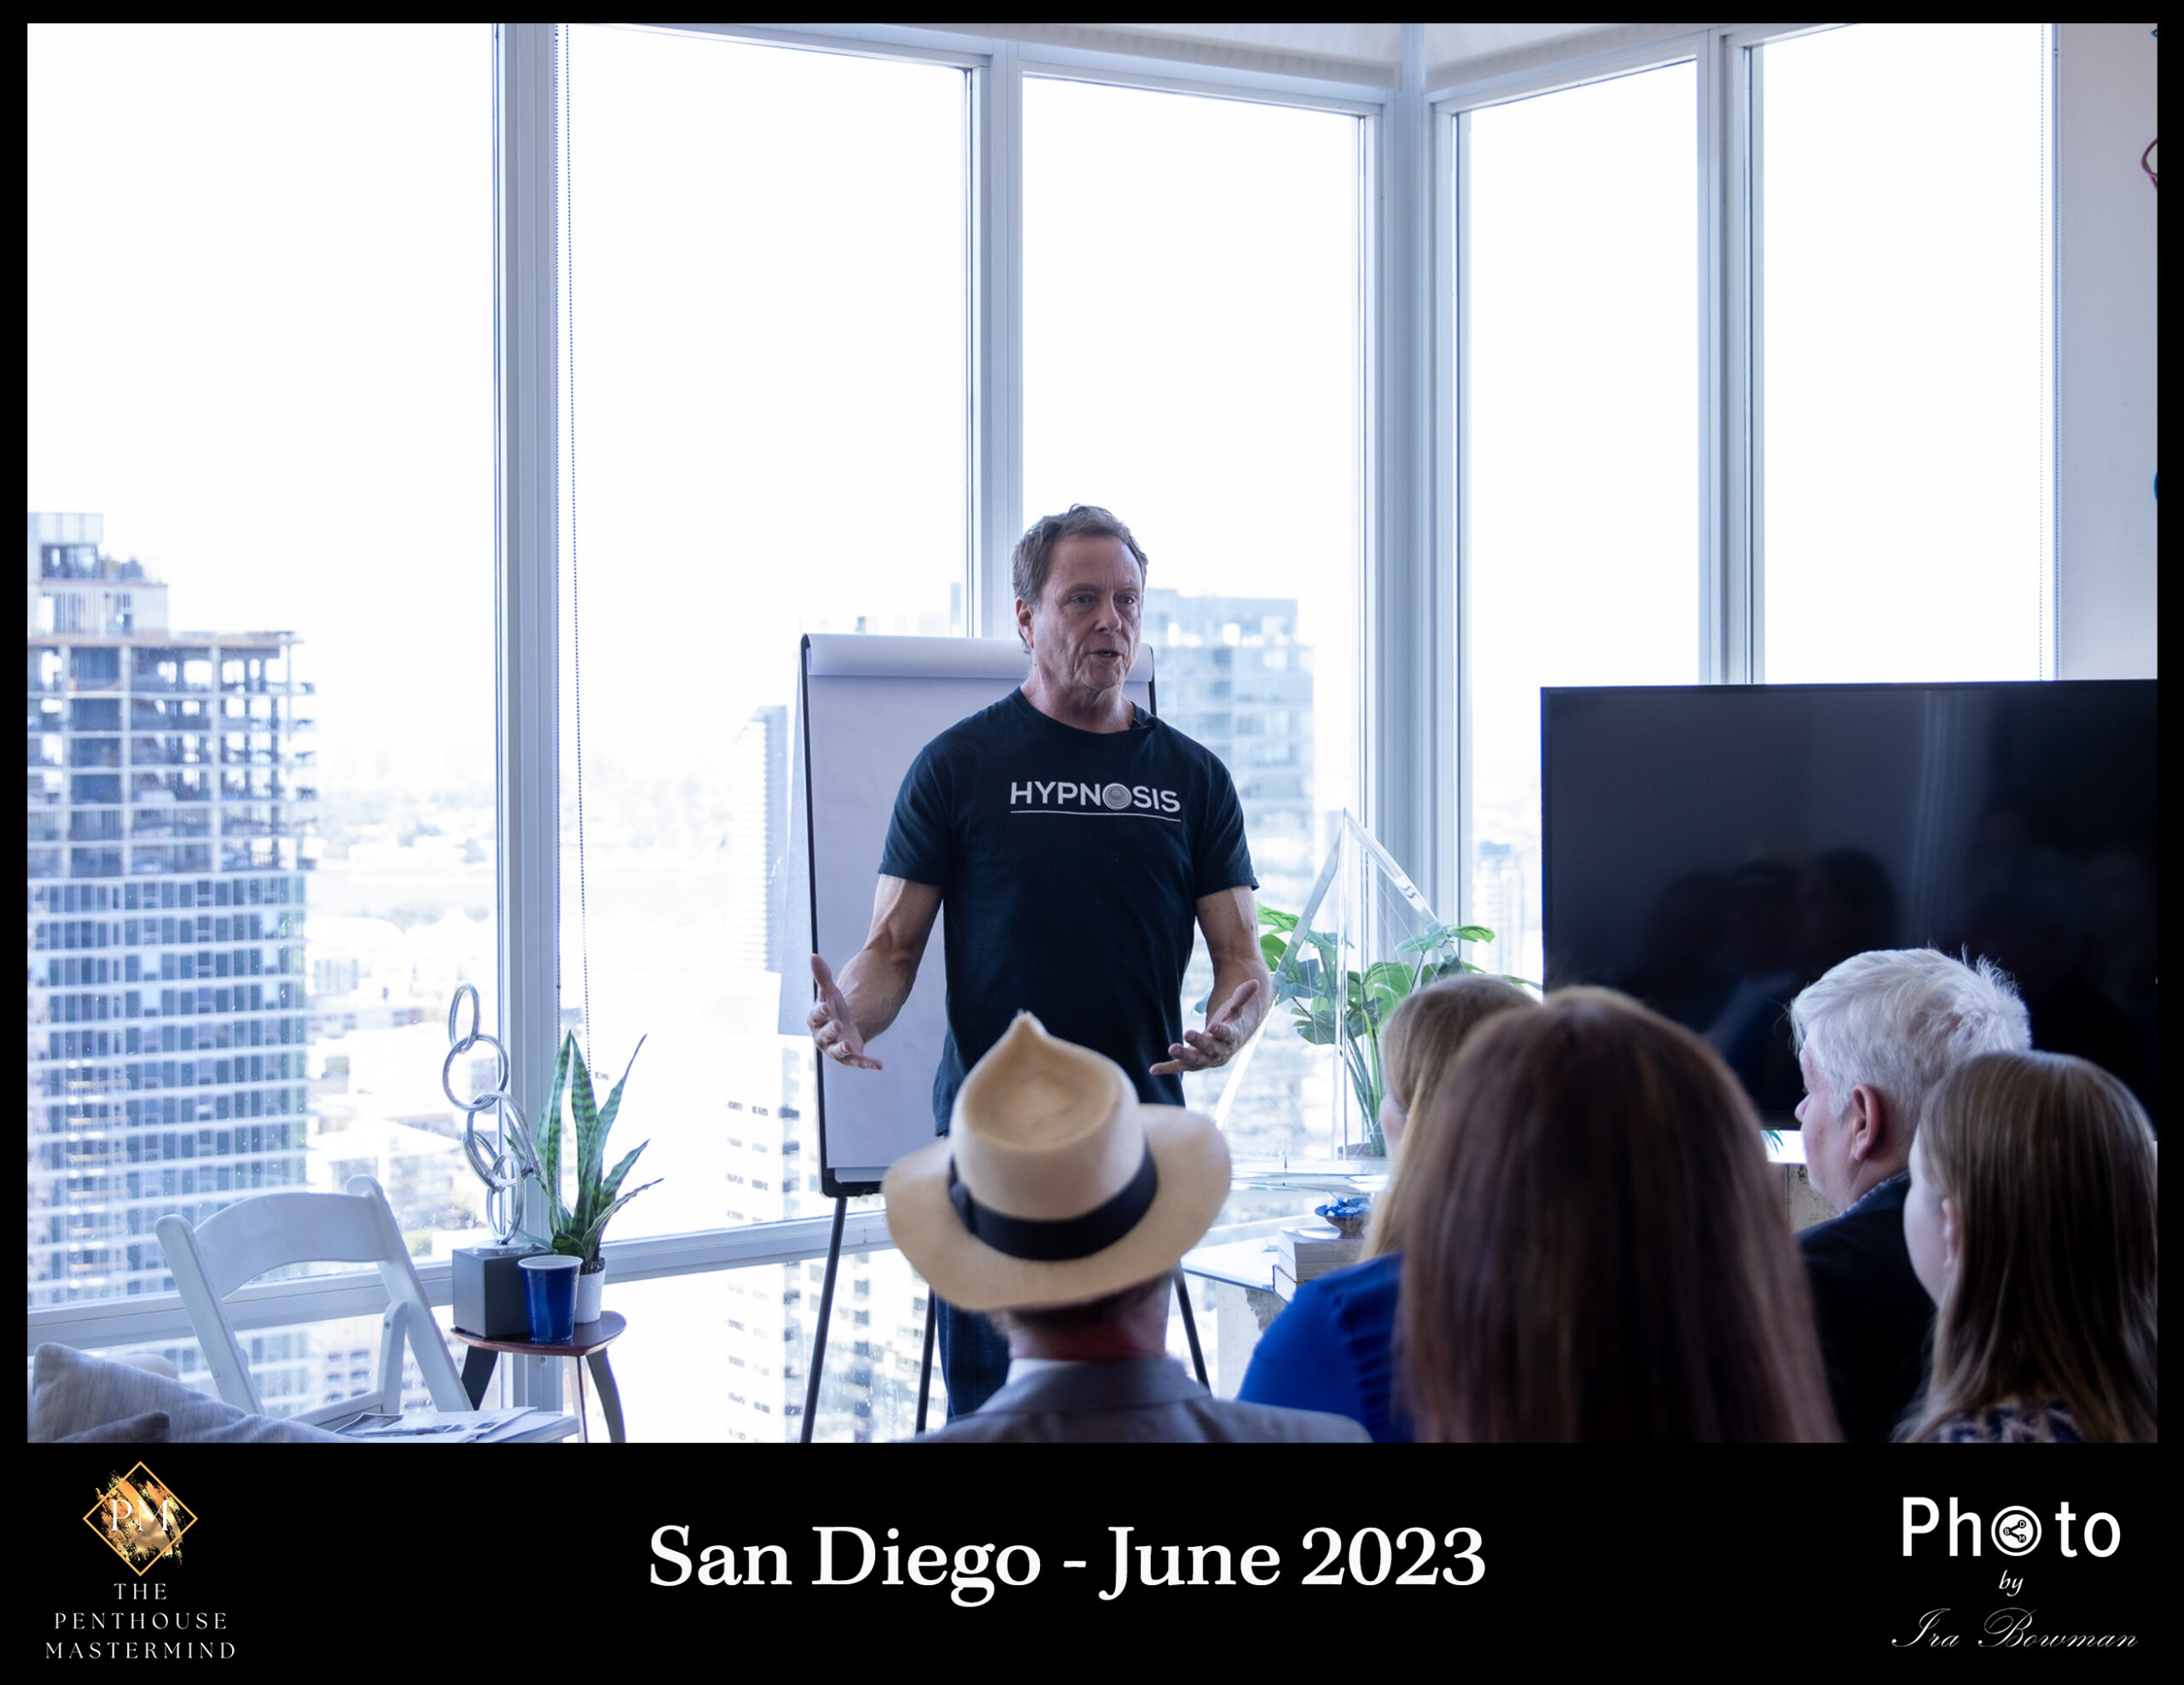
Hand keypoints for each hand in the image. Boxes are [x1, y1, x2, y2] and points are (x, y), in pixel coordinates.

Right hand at [808, 955, 881, 1069]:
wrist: (843, 1025)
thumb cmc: (832, 1008)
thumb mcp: (830, 991)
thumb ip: (822, 976)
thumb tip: (813, 955)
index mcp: (816, 1021)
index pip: (815, 1016)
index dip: (819, 1011)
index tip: (826, 1004)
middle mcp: (823, 1037)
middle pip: (824, 1035)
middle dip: (830, 1030)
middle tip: (838, 1023)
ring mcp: (836, 1049)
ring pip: (837, 1052)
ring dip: (843, 1049)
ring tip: (850, 1045)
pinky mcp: (851, 1057)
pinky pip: (858, 1062)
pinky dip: (867, 1064)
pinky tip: (879, 1064)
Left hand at [1151, 978, 1260, 1075]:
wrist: (1229, 1042)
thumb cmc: (1232, 1022)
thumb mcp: (1236, 1008)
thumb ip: (1242, 996)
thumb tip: (1254, 982)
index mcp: (1231, 1038)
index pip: (1228, 1035)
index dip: (1221, 1031)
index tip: (1215, 1025)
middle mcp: (1219, 1052)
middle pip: (1209, 1050)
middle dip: (1199, 1042)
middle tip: (1187, 1032)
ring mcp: (1205, 1060)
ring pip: (1194, 1061)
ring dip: (1182, 1056)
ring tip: (1171, 1048)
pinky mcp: (1192, 1063)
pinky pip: (1179, 1067)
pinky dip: (1167, 1068)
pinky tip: (1153, 1069)